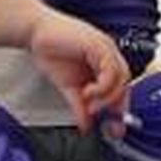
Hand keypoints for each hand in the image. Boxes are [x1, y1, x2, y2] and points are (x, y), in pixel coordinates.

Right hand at [27, 10, 129, 130]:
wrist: (35, 32)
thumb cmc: (50, 51)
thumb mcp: (68, 86)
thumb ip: (78, 105)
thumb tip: (86, 126)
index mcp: (104, 64)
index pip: (121, 89)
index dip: (119, 110)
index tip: (113, 128)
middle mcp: (109, 56)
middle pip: (125, 86)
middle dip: (117, 108)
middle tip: (105, 123)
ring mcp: (106, 49)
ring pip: (121, 79)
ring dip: (107, 99)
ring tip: (91, 107)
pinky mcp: (99, 45)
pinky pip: (111, 71)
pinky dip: (102, 87)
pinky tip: (87, 92)